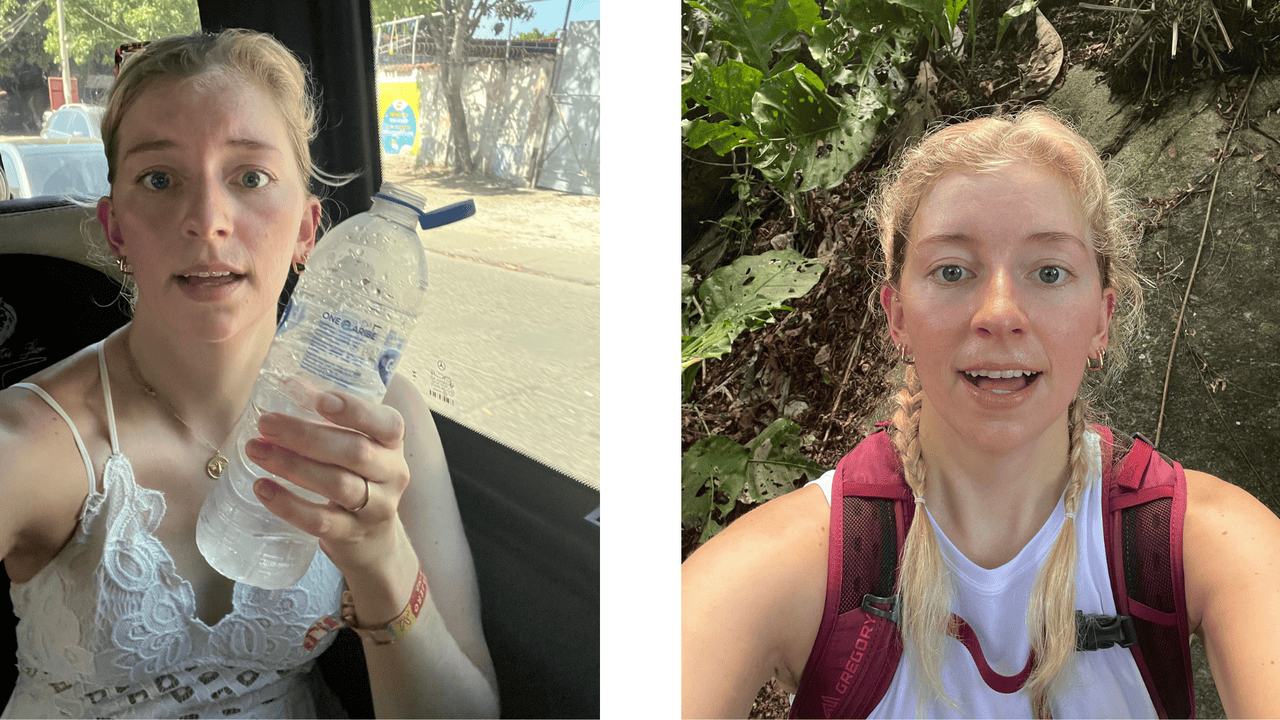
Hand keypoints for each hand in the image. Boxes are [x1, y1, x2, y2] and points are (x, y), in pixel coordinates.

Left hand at [245, 389, 411, 572]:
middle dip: (306, 436)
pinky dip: (288, 504)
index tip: (319, 400)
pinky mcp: (351, 535)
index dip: (356, 411)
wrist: (373, 538)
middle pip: (354, 452)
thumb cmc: (358, 477)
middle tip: (266, 424)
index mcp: (392, 444)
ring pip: (337, 485)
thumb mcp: (359, 445)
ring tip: (256, 450)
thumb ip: (332, 421)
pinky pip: (319, 520)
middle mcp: (391, 474)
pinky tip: (262, 488)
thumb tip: (291, 385)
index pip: (387, 424)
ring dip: (293, 466)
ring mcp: (375, 507)